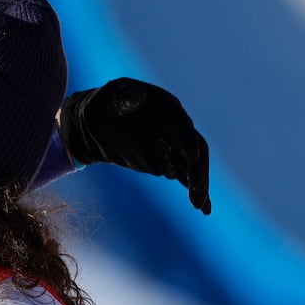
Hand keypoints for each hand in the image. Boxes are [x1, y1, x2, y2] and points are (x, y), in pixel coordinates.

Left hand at [59, 78, 211, 214]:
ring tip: (199, 205)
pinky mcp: (168, 161)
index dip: (186, 141)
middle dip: (197, 169)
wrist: (100, 120)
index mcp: (166, 108)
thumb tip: (136, 95)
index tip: (191, 158)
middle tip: (197, 189)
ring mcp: (173, 145)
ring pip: (192, 166)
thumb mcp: (110, 98)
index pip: (181, 126)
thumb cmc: (105, 105)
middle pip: (194, 149)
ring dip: (198, 185)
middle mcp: (176, 127)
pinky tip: (204, 209)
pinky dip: (194, 191)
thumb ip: (124, 98)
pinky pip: (184, 176)